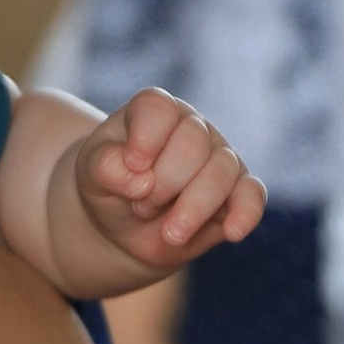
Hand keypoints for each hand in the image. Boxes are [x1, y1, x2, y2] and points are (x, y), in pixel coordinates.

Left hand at [71, 89, 263, 280]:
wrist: (126, 226)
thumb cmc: (110, 186)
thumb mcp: (91, 174)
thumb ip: (105, 167)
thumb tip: (140, 180)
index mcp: (154, 112)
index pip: (159, 110)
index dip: (146, 139)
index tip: (133, 167)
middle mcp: (192, 127)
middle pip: (192, 144)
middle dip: (163, 184)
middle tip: (140, 207)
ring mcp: (219, 157)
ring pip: (223, 171)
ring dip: (192, 207)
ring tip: (168, 233)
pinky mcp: (238, 192)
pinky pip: (252, 195)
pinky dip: (246, 212)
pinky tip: (232, 232)